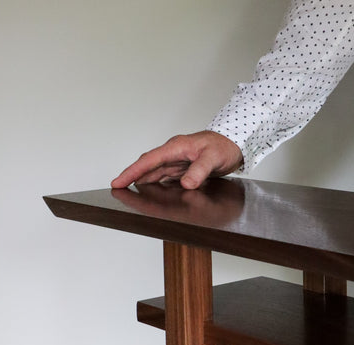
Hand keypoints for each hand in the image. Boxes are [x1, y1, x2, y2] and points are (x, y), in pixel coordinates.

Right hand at [111, 131, 242, 189]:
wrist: (236, 143)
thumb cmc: (225, 145)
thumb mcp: (213, 158)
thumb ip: (199, 170)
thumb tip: (185, 184)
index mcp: (176, 147)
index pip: (148, 160)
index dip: (132, 171)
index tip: (118, 181)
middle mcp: (174, 153)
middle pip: (147, 166)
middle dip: (131, 176)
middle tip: (117, 189)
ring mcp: (178, 160)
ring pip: (155, 172)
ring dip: (142, 181)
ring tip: (129, 192)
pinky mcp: (184, 167)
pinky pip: (166, 175)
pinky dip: (156, 183)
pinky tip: (152, 191)